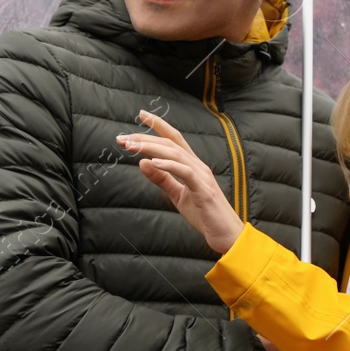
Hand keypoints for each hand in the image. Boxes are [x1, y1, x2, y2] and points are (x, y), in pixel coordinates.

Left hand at [118, 110, 244, 253]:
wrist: (227, 236)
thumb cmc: (204, 215)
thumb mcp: (177, 195)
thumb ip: (161, 179)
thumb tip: (142, 162)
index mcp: (193, 166)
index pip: (174, 139)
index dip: (159, 125)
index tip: (141, 114)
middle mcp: (198, 166)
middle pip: (171, 143)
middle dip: (145, 137)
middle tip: (122, 138)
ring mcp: (202, 177)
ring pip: (175, 154)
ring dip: (151, 148)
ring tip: (131, 147)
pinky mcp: (203, 191)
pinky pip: (185, 173)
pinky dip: (169, 165)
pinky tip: (153, 162)